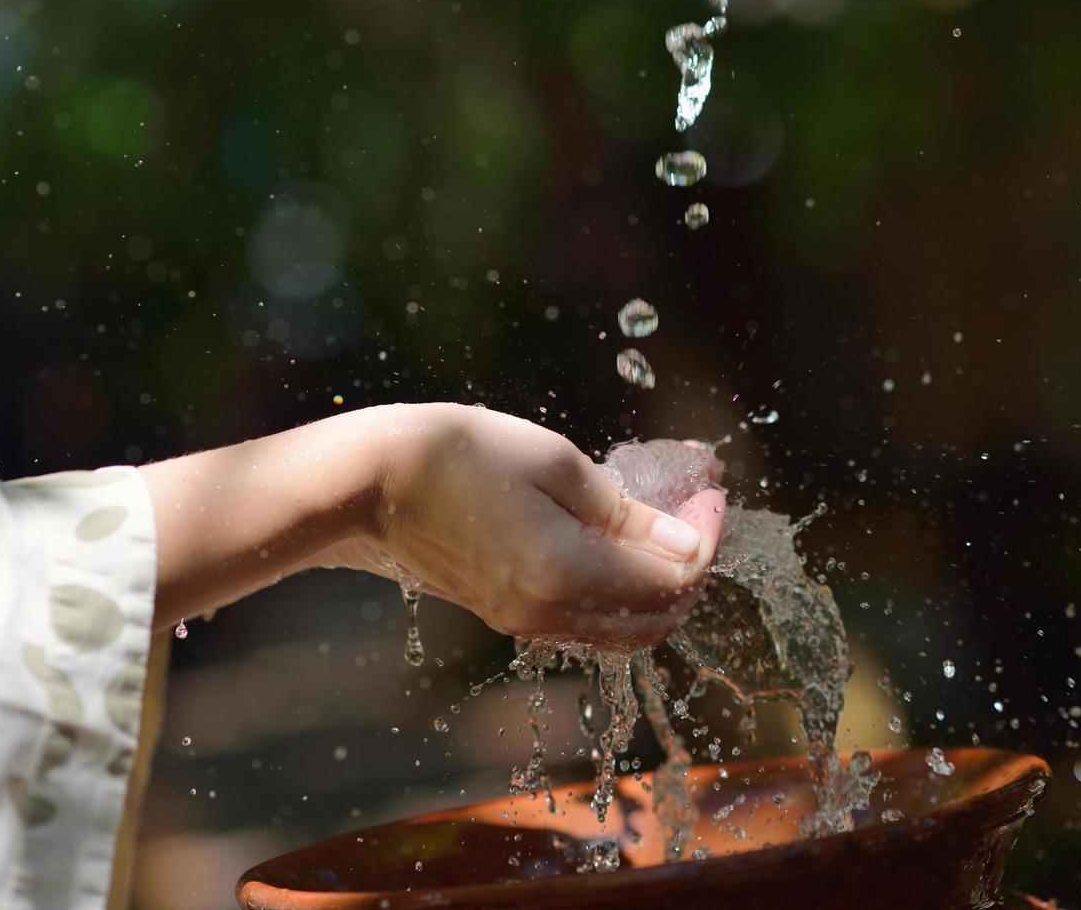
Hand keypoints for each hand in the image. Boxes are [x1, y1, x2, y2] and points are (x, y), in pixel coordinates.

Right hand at [316, 404, 725, 648]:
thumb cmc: (460, 454)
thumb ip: (625, 510)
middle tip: (695, 509)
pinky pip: (585, 619)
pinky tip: (616, 540)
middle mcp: (550, 612)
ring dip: (657, 582)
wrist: (370, 482)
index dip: (706, 535)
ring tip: (663, 522)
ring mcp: (525, 619)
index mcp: (567, 574)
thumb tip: (684, 541)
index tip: (710, 489)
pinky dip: (618, 588)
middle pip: (655, 617)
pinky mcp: (506, 612)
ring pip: (622, 627)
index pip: (674, 578)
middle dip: (691, 566)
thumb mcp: (554, 462)